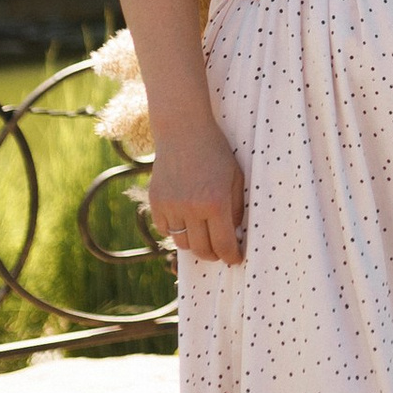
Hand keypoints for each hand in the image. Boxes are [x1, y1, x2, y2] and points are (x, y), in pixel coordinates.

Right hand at [147, 124, 244, 265]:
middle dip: (213, 255)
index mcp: (215, 203)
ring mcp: (170, 206)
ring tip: (204, 235)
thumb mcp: (235, 178)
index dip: (231, 257)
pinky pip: (165, 229)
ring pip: (182, 243)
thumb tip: (235, 234)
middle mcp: (191, 208)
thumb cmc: (216, 153)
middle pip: (201, 250)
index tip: (235, 260)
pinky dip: (176, 230)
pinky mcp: (156, 202)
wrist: (183, 132)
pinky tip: (186, 221)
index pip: (223, 244)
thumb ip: (236, 208)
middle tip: (220, 251)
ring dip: (195, 243)